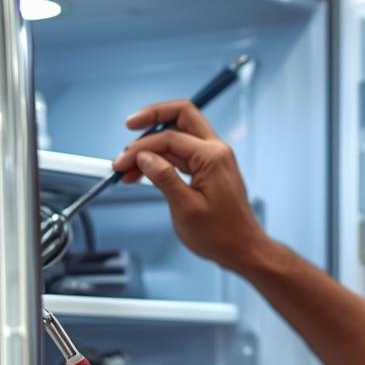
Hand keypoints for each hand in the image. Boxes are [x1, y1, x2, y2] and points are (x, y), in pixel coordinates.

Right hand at [111, 99, 267, 273]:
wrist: (242, 249)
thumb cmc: (221, 235)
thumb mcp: (186, 208)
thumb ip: (164, 178)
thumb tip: (144, 157)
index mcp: (212, 157)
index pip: (169, 138)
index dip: (140, 149)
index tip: (121, 163)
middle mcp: (216, 151)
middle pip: (181, 116)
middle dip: (152, 118)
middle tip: (129, 126)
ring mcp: (214, 158)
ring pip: (179, 134)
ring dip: (153, 144)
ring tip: (130, 164)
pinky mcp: (209, 168)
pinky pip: (182, 153)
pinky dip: (162, 157)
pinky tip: (145, 170)